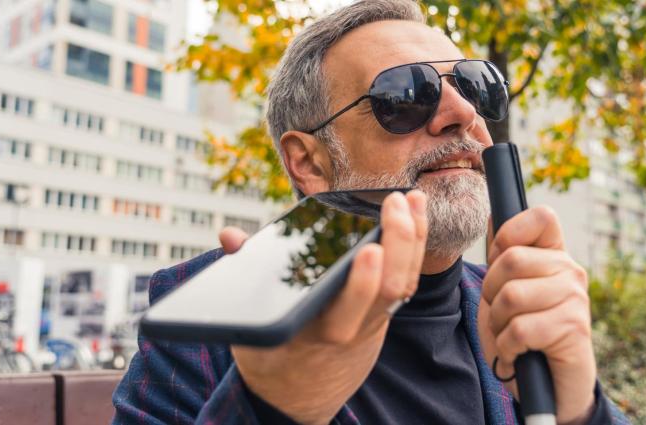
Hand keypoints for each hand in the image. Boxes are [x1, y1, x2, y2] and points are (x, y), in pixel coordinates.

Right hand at [220, 191, 427, 424]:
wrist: (296, 403)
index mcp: (313, 332)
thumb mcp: (249, 325)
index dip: (362, 283)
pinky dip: (413, 251)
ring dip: (412, 240)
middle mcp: (349, 330)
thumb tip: (229, 236)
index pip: (344, 310)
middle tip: (397, 204)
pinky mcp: (380, 318)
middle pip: (385, 290)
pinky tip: (415, 220)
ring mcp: (370, 325)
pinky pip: (404, 284)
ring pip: (401, 285)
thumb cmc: (270, 358)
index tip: (370, 249)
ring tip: (414, 200)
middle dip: (398, 244)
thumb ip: (243, 274)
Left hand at [479, 206, 595, 424]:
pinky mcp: (573, 329)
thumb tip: (494, 215)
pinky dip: (507, 348)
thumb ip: (502, 256)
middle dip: (491, 291)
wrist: (547, 388)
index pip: (541, 217)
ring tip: (511, 336)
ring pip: (511, 295)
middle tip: (502, 314)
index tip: (500, 259)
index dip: (510, 233)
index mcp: (554, 255)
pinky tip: (518, 354)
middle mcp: (570, 271)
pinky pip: (520, 329)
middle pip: (511, 259)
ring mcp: (575, 298)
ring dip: (498, 324)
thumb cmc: (523, 336)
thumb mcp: (503, 291)